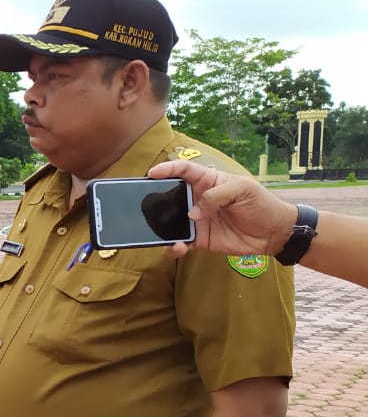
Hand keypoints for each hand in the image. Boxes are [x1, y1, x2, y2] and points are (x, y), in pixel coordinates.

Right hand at [148, 161, 296, 258]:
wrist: (273, 233)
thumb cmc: (261, 204)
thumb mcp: (243, 190)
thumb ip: (217, 196)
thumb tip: (193, 213)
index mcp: (208, 181)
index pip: (184, 170)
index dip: (167, 169)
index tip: (152, 174)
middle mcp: (198, 199)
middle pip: (170, 195)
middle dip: (156, 198)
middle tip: (144, 203)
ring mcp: (197, 220)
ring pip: (171, 220)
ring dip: (161, 225)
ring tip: (157, 230)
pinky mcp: (199, 239)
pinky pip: (181, 242)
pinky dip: (174, 246)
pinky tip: (177, 247)